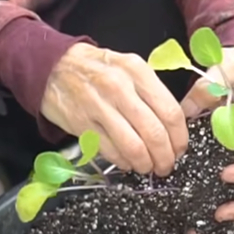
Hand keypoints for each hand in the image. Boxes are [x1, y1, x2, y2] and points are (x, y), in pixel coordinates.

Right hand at [41, 43, 188, 175]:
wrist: (53, 66)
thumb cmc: (97, 69)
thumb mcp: (128, 68)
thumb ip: (151, 92)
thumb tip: (174, 127)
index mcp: (137, 71)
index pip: (170, 111)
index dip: (179, 138)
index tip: (180, 149)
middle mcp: (119, 88)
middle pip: (155, 133)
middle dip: (165, 157)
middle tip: (166, 165)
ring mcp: (98, 106)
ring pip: (134, 147)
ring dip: (145, 164)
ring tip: (147, 167)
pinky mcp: (82, 124)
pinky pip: (111, 152)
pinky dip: (124, 162)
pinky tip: (128, 162)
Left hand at [180, 47, 233, 221]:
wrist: (231, 70)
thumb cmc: (233, 69)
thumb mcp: (225, 67)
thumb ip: (211, 83)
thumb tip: (188, 108)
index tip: (225, 175)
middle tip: (221, 213)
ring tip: (212, 219)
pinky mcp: (232, 161)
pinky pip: (233, 187)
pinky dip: (221, 201)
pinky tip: (199, 213)